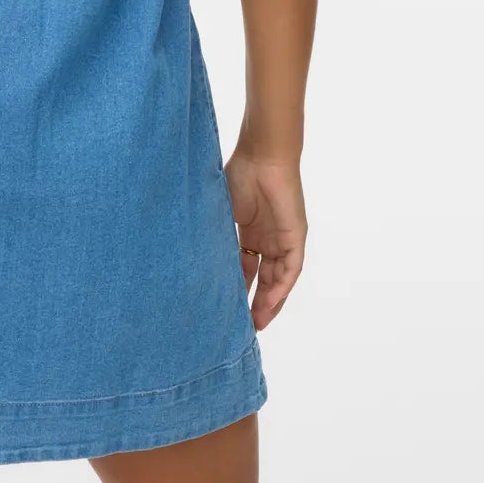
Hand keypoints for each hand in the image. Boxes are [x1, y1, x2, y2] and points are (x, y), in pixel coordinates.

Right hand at [224, 153, 306, 330]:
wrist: (262, 155)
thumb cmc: (239, 173)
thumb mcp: (220, 211)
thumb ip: (213, 233)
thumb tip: (187, 256)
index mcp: (250, 232)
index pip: (245, 269)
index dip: (237, 290)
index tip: (225, 310)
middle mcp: (268, 239)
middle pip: (263, 279)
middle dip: (254, 303)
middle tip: (243, 327)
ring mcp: (283, 238)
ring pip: (279, 279)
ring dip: (269, 302)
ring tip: (256, 324)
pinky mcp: (296, 236)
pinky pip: (290, 269)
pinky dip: (281, 288)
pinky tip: (269, 303)